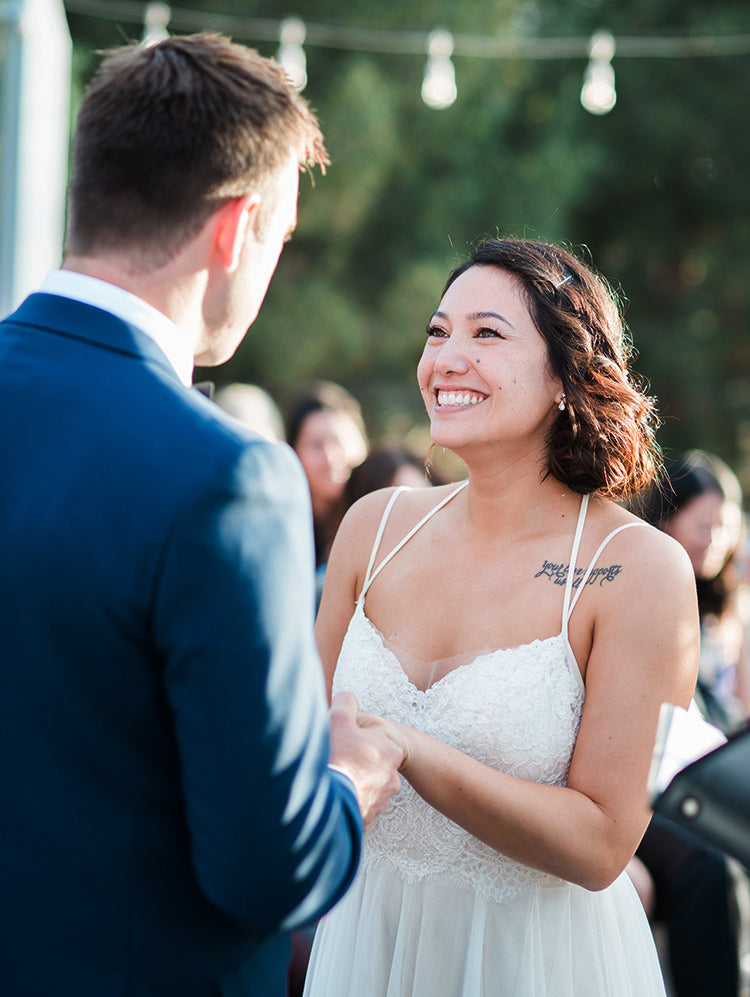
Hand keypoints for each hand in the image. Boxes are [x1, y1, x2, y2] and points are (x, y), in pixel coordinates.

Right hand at [329, 691, 402, 830]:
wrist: (326, 800)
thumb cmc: (336, 756)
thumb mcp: (339, 718)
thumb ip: (346, 703)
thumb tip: (347, 698)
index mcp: (391, 752)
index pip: (373, 741)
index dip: (355, 740)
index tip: (342, 743)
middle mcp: (392, 779)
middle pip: (368, 764)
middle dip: (354, 762)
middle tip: (336, 760)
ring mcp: (380, 802)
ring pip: (364, 786)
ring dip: (351, 783)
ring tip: (333, 780)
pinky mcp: (367, 820)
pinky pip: (356, 806)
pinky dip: (346, 801)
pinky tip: (334, 796)